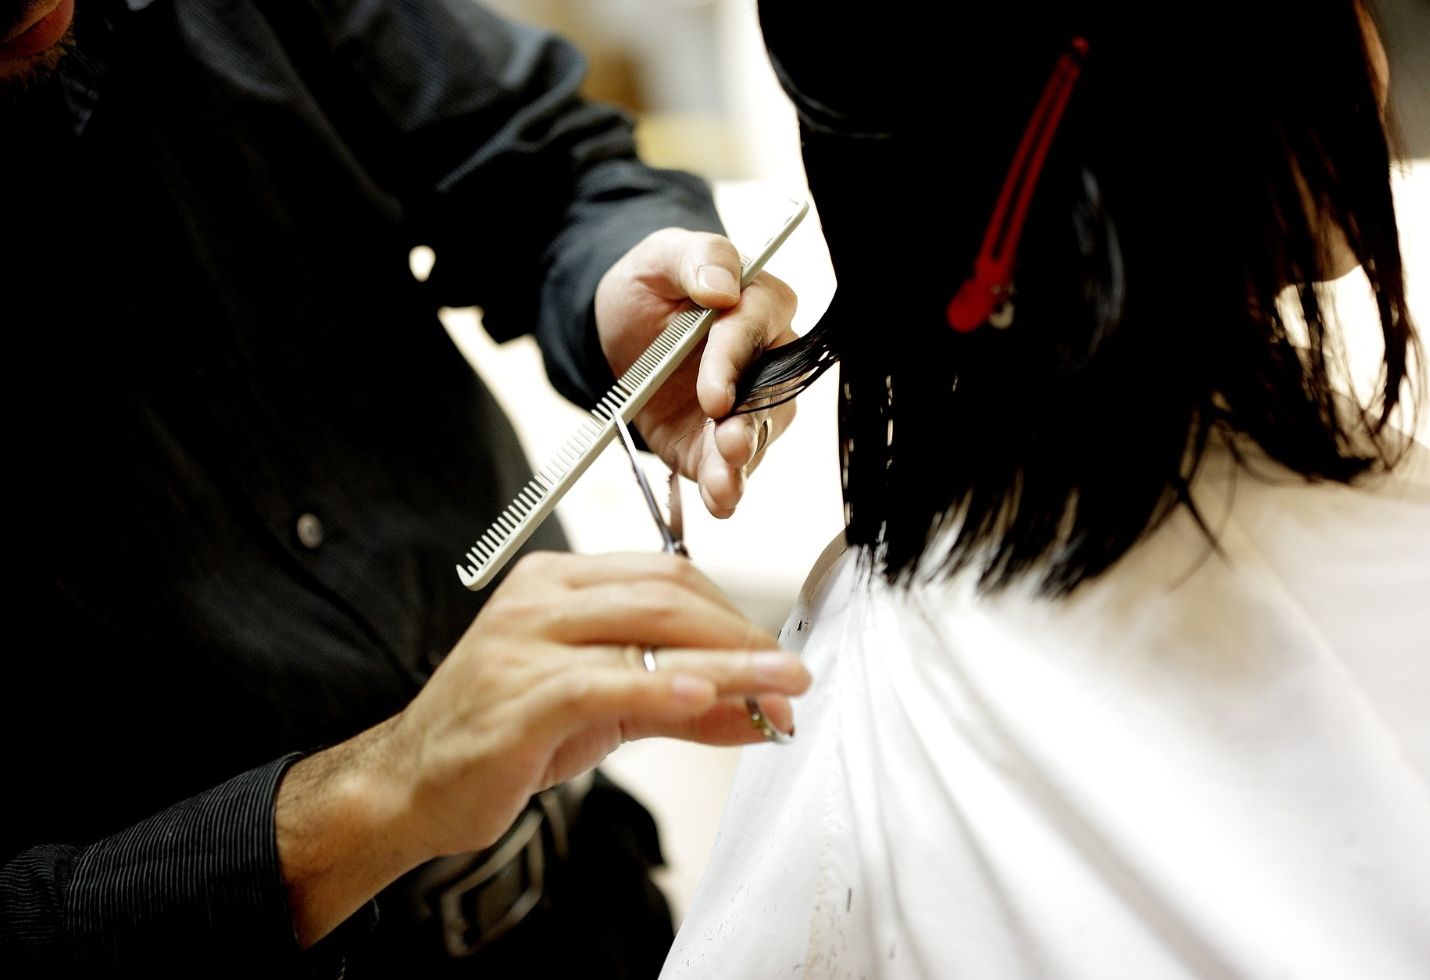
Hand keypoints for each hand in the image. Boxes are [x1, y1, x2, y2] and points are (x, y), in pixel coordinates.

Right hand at [276, 550, 809, 945]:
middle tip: (791, 676)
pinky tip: (705, 697)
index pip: (666, 575)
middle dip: (739, 635)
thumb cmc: (502, 735)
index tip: (775, 656)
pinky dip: (661, 687)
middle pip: (665, 593)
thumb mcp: (604, 711)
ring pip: (645, 631)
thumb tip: (761, 710)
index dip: (732, 615)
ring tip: (778, 689)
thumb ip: (682, 704)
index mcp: (556, 583)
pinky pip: (602, 681)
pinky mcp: (516, 696)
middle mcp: (539, 599)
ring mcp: (523, 643)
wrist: (411, 784)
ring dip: (725, 661)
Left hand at [594, 228, 798, 517]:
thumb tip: (721, 287)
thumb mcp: (660, 257)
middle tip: (730, 444)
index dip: (734, 363)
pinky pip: (731, 468)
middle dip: (750, 424)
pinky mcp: (718, 443)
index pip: (756, 331)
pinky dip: (726, 489)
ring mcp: (747, 407)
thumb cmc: (652, 286)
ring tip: (724, 486)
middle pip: (771, 393)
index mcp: (761, 304)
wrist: (621, 332)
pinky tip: (720, 504)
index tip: (713, 395)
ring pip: (758, 436)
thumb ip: (697, 258)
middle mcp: (767, 360)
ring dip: (741, 464)